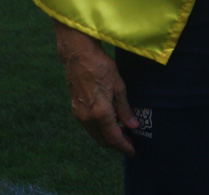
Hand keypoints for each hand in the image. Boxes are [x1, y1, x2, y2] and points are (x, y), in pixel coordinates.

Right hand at [53, 20, 137, 155]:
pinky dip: (100, 128)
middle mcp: (86, 118)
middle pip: (102, 139)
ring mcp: (79, 114)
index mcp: (99, 113)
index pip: (113, 137)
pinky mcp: (75, 109)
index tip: (133, 151)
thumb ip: (124, 109)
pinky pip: (89, 125)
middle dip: (116, 143)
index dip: (124, 146)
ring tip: (123, 131)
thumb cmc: (101, 67)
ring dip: (108, 136)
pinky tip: (110, 121)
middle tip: (130, 141)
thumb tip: (133, 126)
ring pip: (95, 133)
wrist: (78, 56)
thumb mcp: (119, 87)